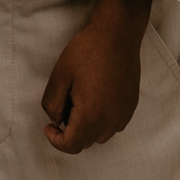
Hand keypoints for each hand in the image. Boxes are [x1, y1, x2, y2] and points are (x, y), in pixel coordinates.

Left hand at [42, 0, 153, 152]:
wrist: (117, 34)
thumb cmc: (87, 51)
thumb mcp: (60, 75)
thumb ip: (52, 104)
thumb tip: (56, 120)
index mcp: (91, 115)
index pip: (71, 145)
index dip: (55, 140)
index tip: (49, 126)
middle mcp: (111, 120)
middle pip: (85, 142)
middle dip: (70, 131)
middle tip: (64, 105)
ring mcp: (123, 114)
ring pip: (100, 135)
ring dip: (86, 127)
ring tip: (79, 99)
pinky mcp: (130, 106)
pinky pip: (112, 125)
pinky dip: (100, 120)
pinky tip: (95, 97)